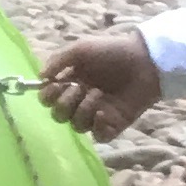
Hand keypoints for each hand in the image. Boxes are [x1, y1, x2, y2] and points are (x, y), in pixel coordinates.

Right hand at [39, 30, 162, 141]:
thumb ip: (58, 61)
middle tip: (79, 89)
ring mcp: (97, 114)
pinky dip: (98, 127)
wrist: (145, 61)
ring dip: (83, 110)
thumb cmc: (112, 52)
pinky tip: (104, 113)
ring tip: (98, 94)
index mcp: (70, 83)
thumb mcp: (81, 49)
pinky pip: (98, 136)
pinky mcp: (114, 125)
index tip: (55, 85)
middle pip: (58, 116)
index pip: (47, 99)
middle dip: (64, 103)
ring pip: (76, 126)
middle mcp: (80, 101)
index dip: (47, 95)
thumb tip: (40, 78)